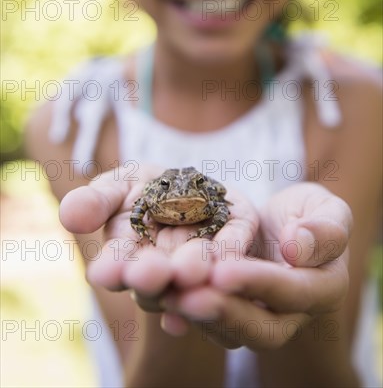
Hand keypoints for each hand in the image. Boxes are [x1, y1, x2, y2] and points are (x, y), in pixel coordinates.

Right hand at [59, 165, 258, 313]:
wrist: (188, 180)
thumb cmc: (144, 188)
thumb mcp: (116, 186)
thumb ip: (95, 201)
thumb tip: (69, 215)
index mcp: (129, 258)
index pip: (117, 268)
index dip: (112, 270)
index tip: (105, 272)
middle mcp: (164, 269)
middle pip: (157, 280)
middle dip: (153, 277)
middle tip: (152, 272)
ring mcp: (200, 259)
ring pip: (196, 274)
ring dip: (192, 273)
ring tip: (192, 269)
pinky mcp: (235, 238)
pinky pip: (233, 249)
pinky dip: (230, 257)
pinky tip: (229, 266)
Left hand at [160, 183, 351, 349]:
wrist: (280, 226)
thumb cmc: (307, 213)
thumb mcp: (325, 208)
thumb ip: (325, 228)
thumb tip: (297, 248)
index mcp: (323, 288)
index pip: (293, 292)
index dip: (259, 283)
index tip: (224, 271)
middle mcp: (291, 315)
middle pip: (260, 327)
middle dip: (222, 312)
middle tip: (186, 298)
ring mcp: (258, 318)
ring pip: (228, 331)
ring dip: (195, 316)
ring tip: (165, 296)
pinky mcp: (229, 313)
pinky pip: (206, 320)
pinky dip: (180, 311)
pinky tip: (155, 297)